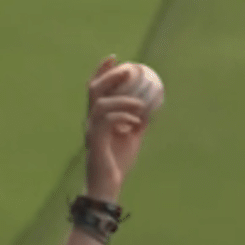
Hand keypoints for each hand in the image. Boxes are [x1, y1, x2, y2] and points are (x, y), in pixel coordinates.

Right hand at [84, 57, 152, 202]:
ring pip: (100, 104)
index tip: (115, 57)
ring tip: (140, 104)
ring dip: (122, 99)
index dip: (102, 70)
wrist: (108, 187)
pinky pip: (107, 121)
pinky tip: (136, 121)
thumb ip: (139, 121)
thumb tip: (153, 105)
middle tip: (128, 70)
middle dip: (110, 75)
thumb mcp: (133, 138)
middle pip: (94, 89)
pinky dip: (122, 116)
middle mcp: (91, 121)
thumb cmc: (118, 164)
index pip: (95, 88)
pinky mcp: (96, 142)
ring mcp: (91, 131)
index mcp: (97, 118)